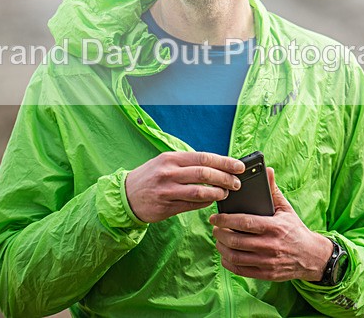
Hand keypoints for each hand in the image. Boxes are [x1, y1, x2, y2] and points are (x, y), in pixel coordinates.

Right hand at [125, 151, 244, 223]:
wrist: (125, 195)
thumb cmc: (151, 177)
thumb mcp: (165, 163)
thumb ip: (188, 164)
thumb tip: (216, 166)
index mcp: (171, 158)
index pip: (204, 157)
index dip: (224, 162)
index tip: (239, 166)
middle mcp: (169, 172)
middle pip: (204, 173)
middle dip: (225, 178)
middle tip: (236, 183)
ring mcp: (166, 190)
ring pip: (199, 192)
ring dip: (217, 193)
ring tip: (226, 193)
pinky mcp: (165, 206)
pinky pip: (191, 205)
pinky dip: (204, 203)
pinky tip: (211, 202)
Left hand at [209, 167, 332, 281]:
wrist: (311, 257)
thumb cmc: (295, 230)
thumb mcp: (286, 209)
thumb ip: (273, 191)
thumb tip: (267, 170)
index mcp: (274, 227)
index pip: (245, 223)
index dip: (225, 220)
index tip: (214, 217)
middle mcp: (270, 246)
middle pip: (236, 241)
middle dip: (220, 234)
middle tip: (215, 228)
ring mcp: (268, 262)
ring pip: (235, 257)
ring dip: (222, 248)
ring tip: (219, 240)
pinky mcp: (266, 274)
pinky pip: (241, 270)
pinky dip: (228, 263)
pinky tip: (225, 255)